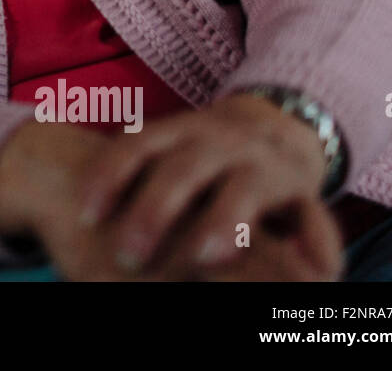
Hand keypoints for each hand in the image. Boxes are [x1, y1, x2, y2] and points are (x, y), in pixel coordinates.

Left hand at [72, 93, 333, 276]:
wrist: (282, 122)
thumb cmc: (205, 155)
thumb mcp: (171, 151)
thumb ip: (137, 173)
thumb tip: (79, 214)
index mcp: (177, 131)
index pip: (135, 146)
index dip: (108, 178)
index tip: (84, 216)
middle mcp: (217, 141)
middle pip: (182, 170)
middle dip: (154, 211)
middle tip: (127, 254)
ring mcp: (261, 162)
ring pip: (242, 189)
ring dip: (223, 223)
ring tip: (202, 259)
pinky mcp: (302, 187)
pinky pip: (310, 212)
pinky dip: (312, 240)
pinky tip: (306, 270)